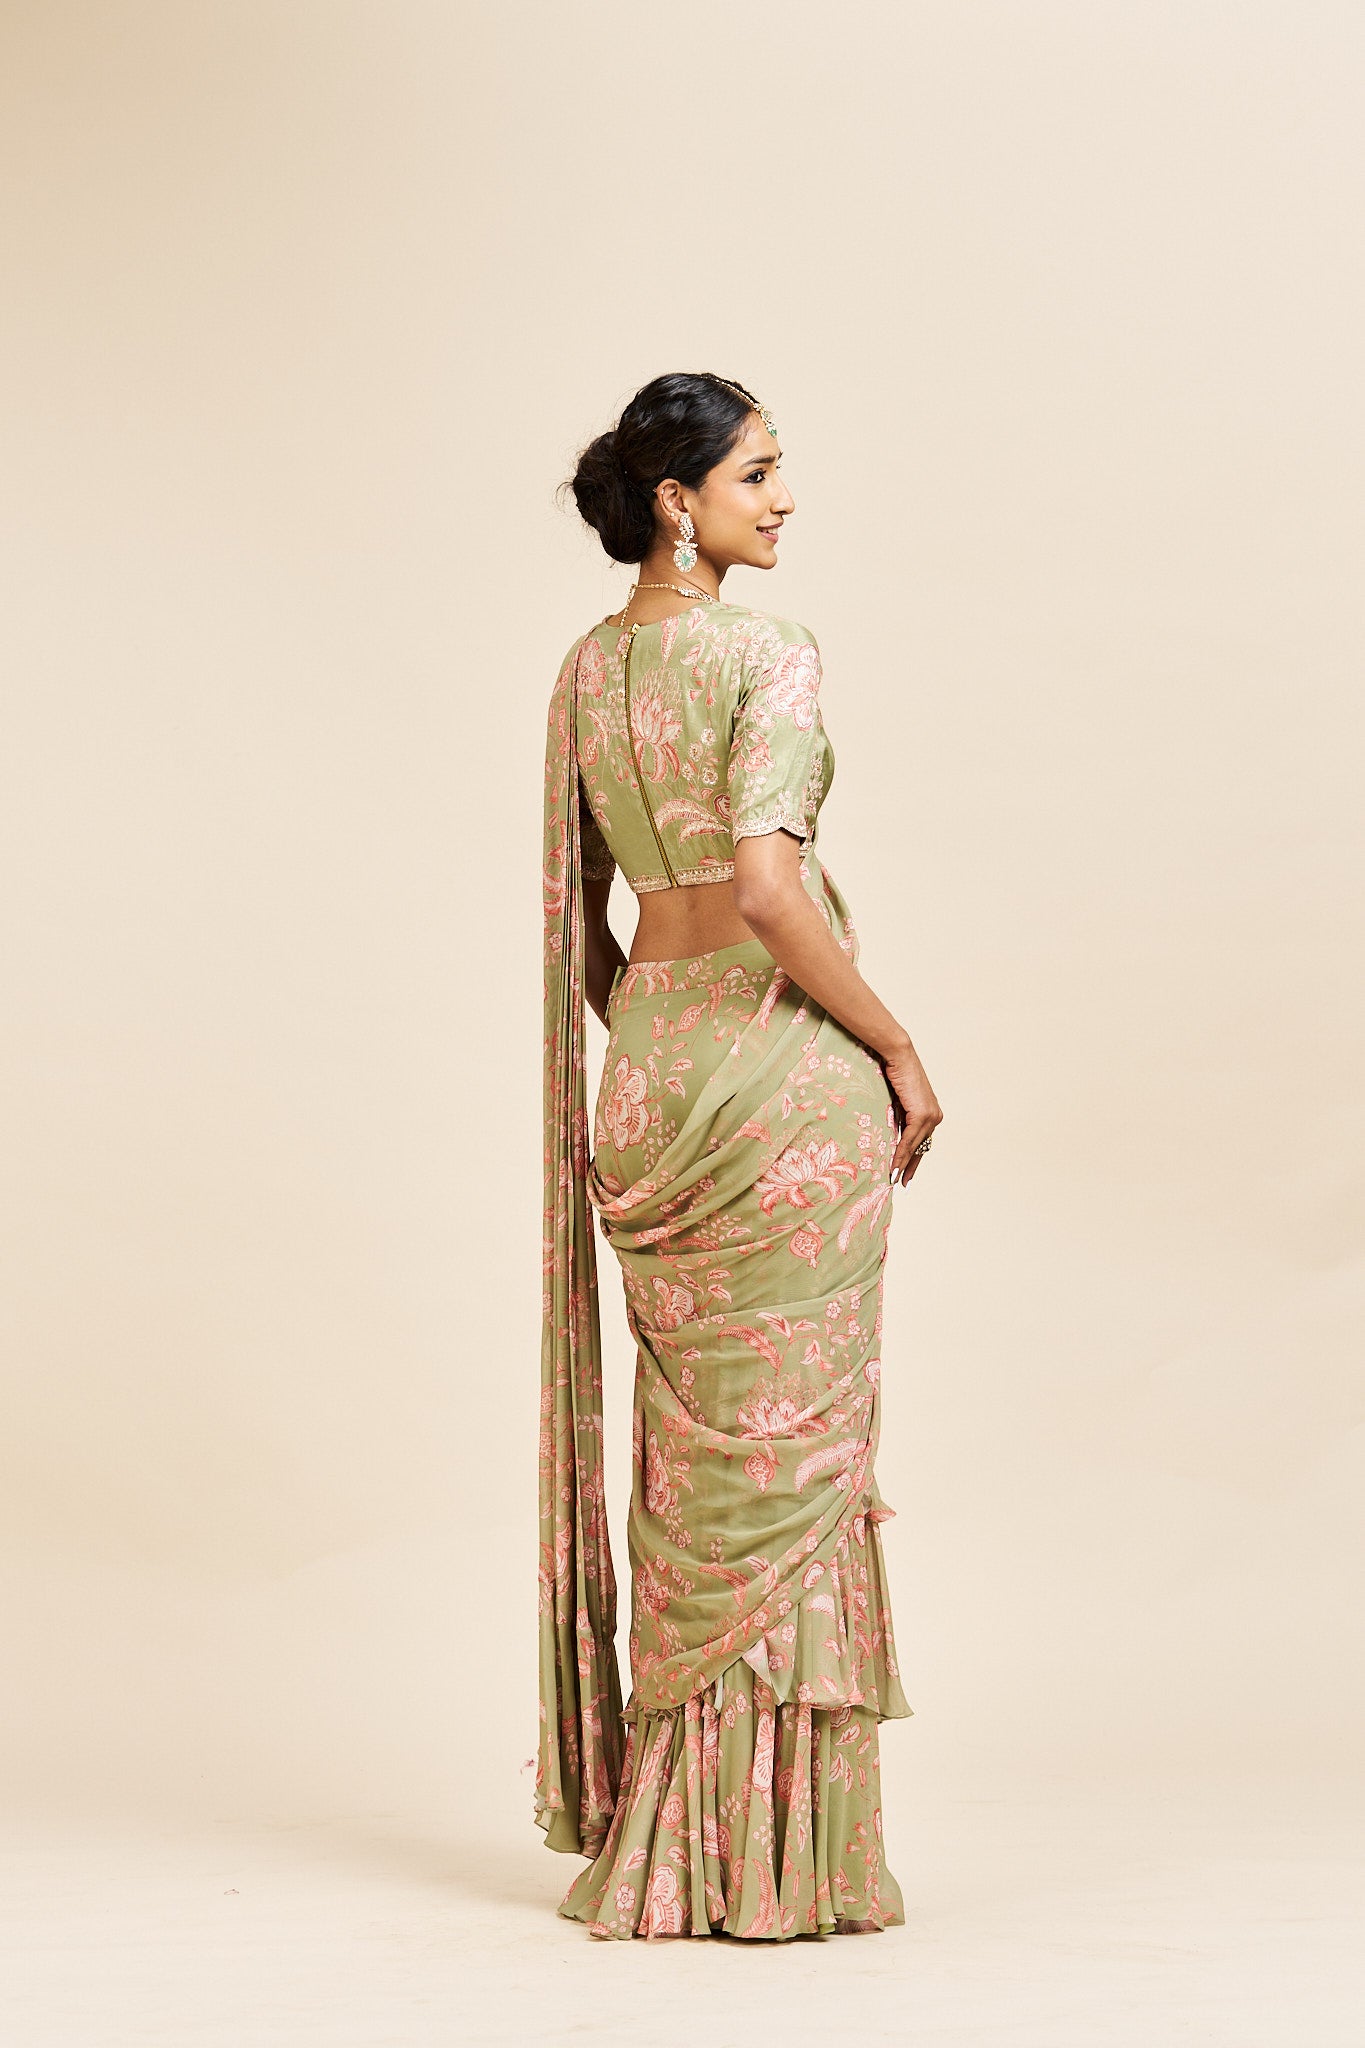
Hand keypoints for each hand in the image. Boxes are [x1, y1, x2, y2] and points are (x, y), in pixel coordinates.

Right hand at [881, 1041, 942, 1185]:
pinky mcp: (922, 1114)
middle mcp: (934, 1116)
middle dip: (911, 1166)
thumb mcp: (898, 1101)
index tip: (907, 1172)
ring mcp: (930, 1116)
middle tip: (903, 1183)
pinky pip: (909, 1140)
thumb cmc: (895, 1073)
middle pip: (921, 1148)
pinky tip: (894, 1165)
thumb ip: (899, 1117)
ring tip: (894, 1178)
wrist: (898, 1056)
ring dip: (903, 1164)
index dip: (914, 1158)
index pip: (922, 1141)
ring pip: (915, 1146)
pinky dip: (901, 1153)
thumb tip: (891, 1132)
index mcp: (931, 1113)